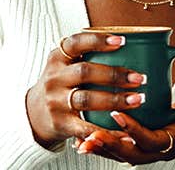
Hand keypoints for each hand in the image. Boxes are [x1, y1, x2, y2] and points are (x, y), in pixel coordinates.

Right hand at [24, 32, 149, 148]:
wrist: (34, 113)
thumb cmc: (61, 84)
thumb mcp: (65, 64)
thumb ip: (88, 54)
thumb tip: (131, 43)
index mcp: (57, 58)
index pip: (75, 43)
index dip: (98, 40)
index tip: (122, 41)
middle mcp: (54, 78)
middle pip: (85, 72)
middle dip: (115, 74)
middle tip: (140, 78)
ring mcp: (56, 101)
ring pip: (87, 99)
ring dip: (115, 100)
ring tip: (138, 100)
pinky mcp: (61, 123)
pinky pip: (86, 128)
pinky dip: (107, 131)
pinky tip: (126, 133)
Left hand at [75, 84, 174, 163]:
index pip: (152, 141)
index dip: (134, 130)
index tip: (118, 115)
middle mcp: (162, 150)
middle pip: (133, 155)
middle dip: (110, 147)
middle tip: (89, 136)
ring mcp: (152, 149)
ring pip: (124, 155)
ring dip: (103, 149)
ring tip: (81, 142)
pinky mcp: (143, 144)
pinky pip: (122, 149)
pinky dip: (104, 146)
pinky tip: (85, 139)